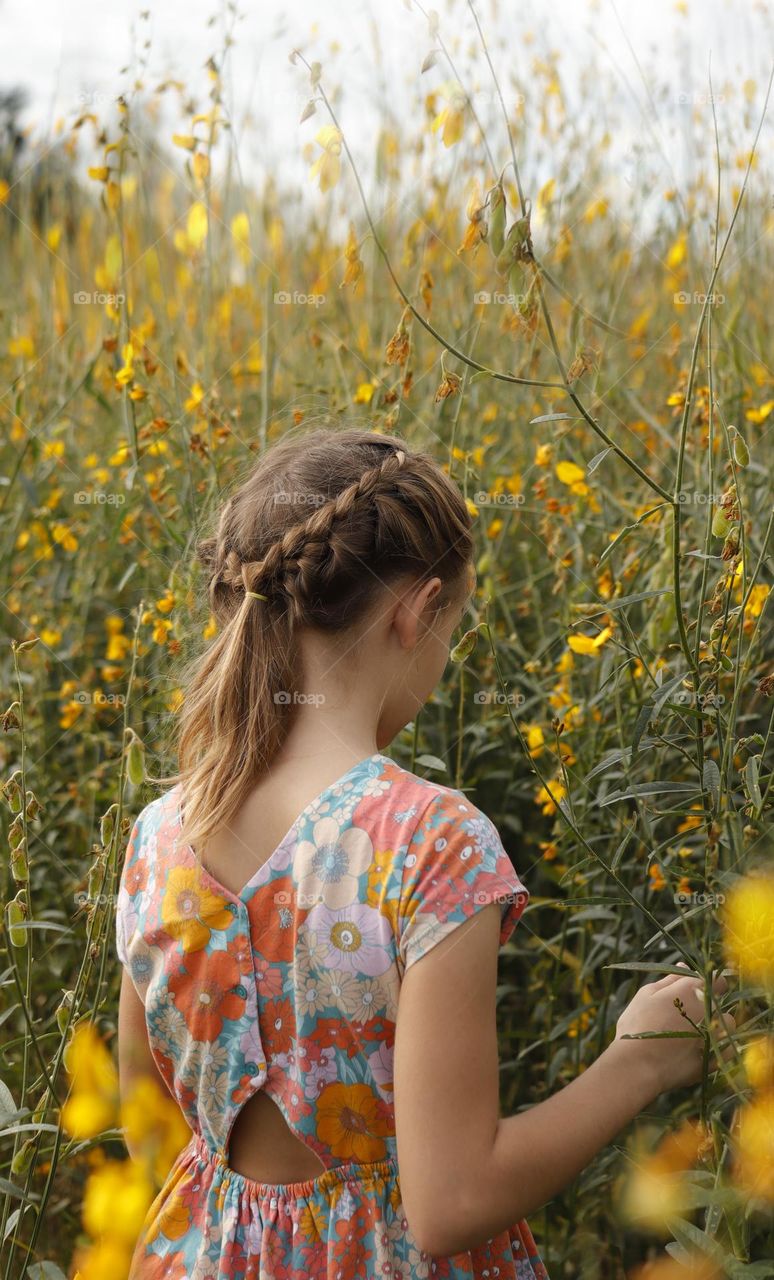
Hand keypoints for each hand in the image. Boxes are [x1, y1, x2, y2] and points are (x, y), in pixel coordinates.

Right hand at [613, 962, 735, 1095]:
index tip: (695, 993)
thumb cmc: (637, 1025)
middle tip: (687, 1015)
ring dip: (716, 1025)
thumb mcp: (647, 995)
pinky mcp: (716, 1058)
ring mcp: (715, 1034)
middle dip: (708, 1006)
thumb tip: (684, 966)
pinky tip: (700, 1049)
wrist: (637, 1065)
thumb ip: (669, 980)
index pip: (717, 981)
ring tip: (694, 1034)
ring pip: (727, 1025)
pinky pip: (727, 1048)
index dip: (708, 986)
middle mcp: (709, 1009)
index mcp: (693, 989)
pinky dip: (718, 1046)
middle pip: (720, 1003)